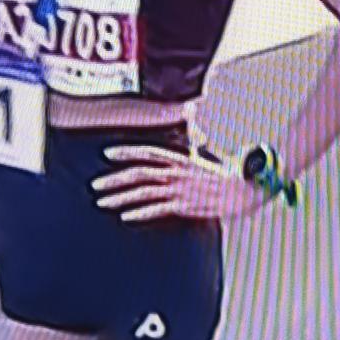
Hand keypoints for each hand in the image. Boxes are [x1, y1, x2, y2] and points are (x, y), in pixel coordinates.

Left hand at [92, 145, 265, 223]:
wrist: (245, 190)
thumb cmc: (227, 174)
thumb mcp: (206, 154)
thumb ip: (192, 142)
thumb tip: (188, 123)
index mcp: (181, 158)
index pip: (147, 152)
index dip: (126, 152)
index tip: (107, 153)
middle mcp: (177, 172)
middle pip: (138, 173)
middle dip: (113, 179)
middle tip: (95, 186)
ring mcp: (180, 189)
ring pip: (143, 192)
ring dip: (120, 198)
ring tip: (102, 203)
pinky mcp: (185, 206)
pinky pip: (157, 210)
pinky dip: (140, 213)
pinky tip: (126, 216)